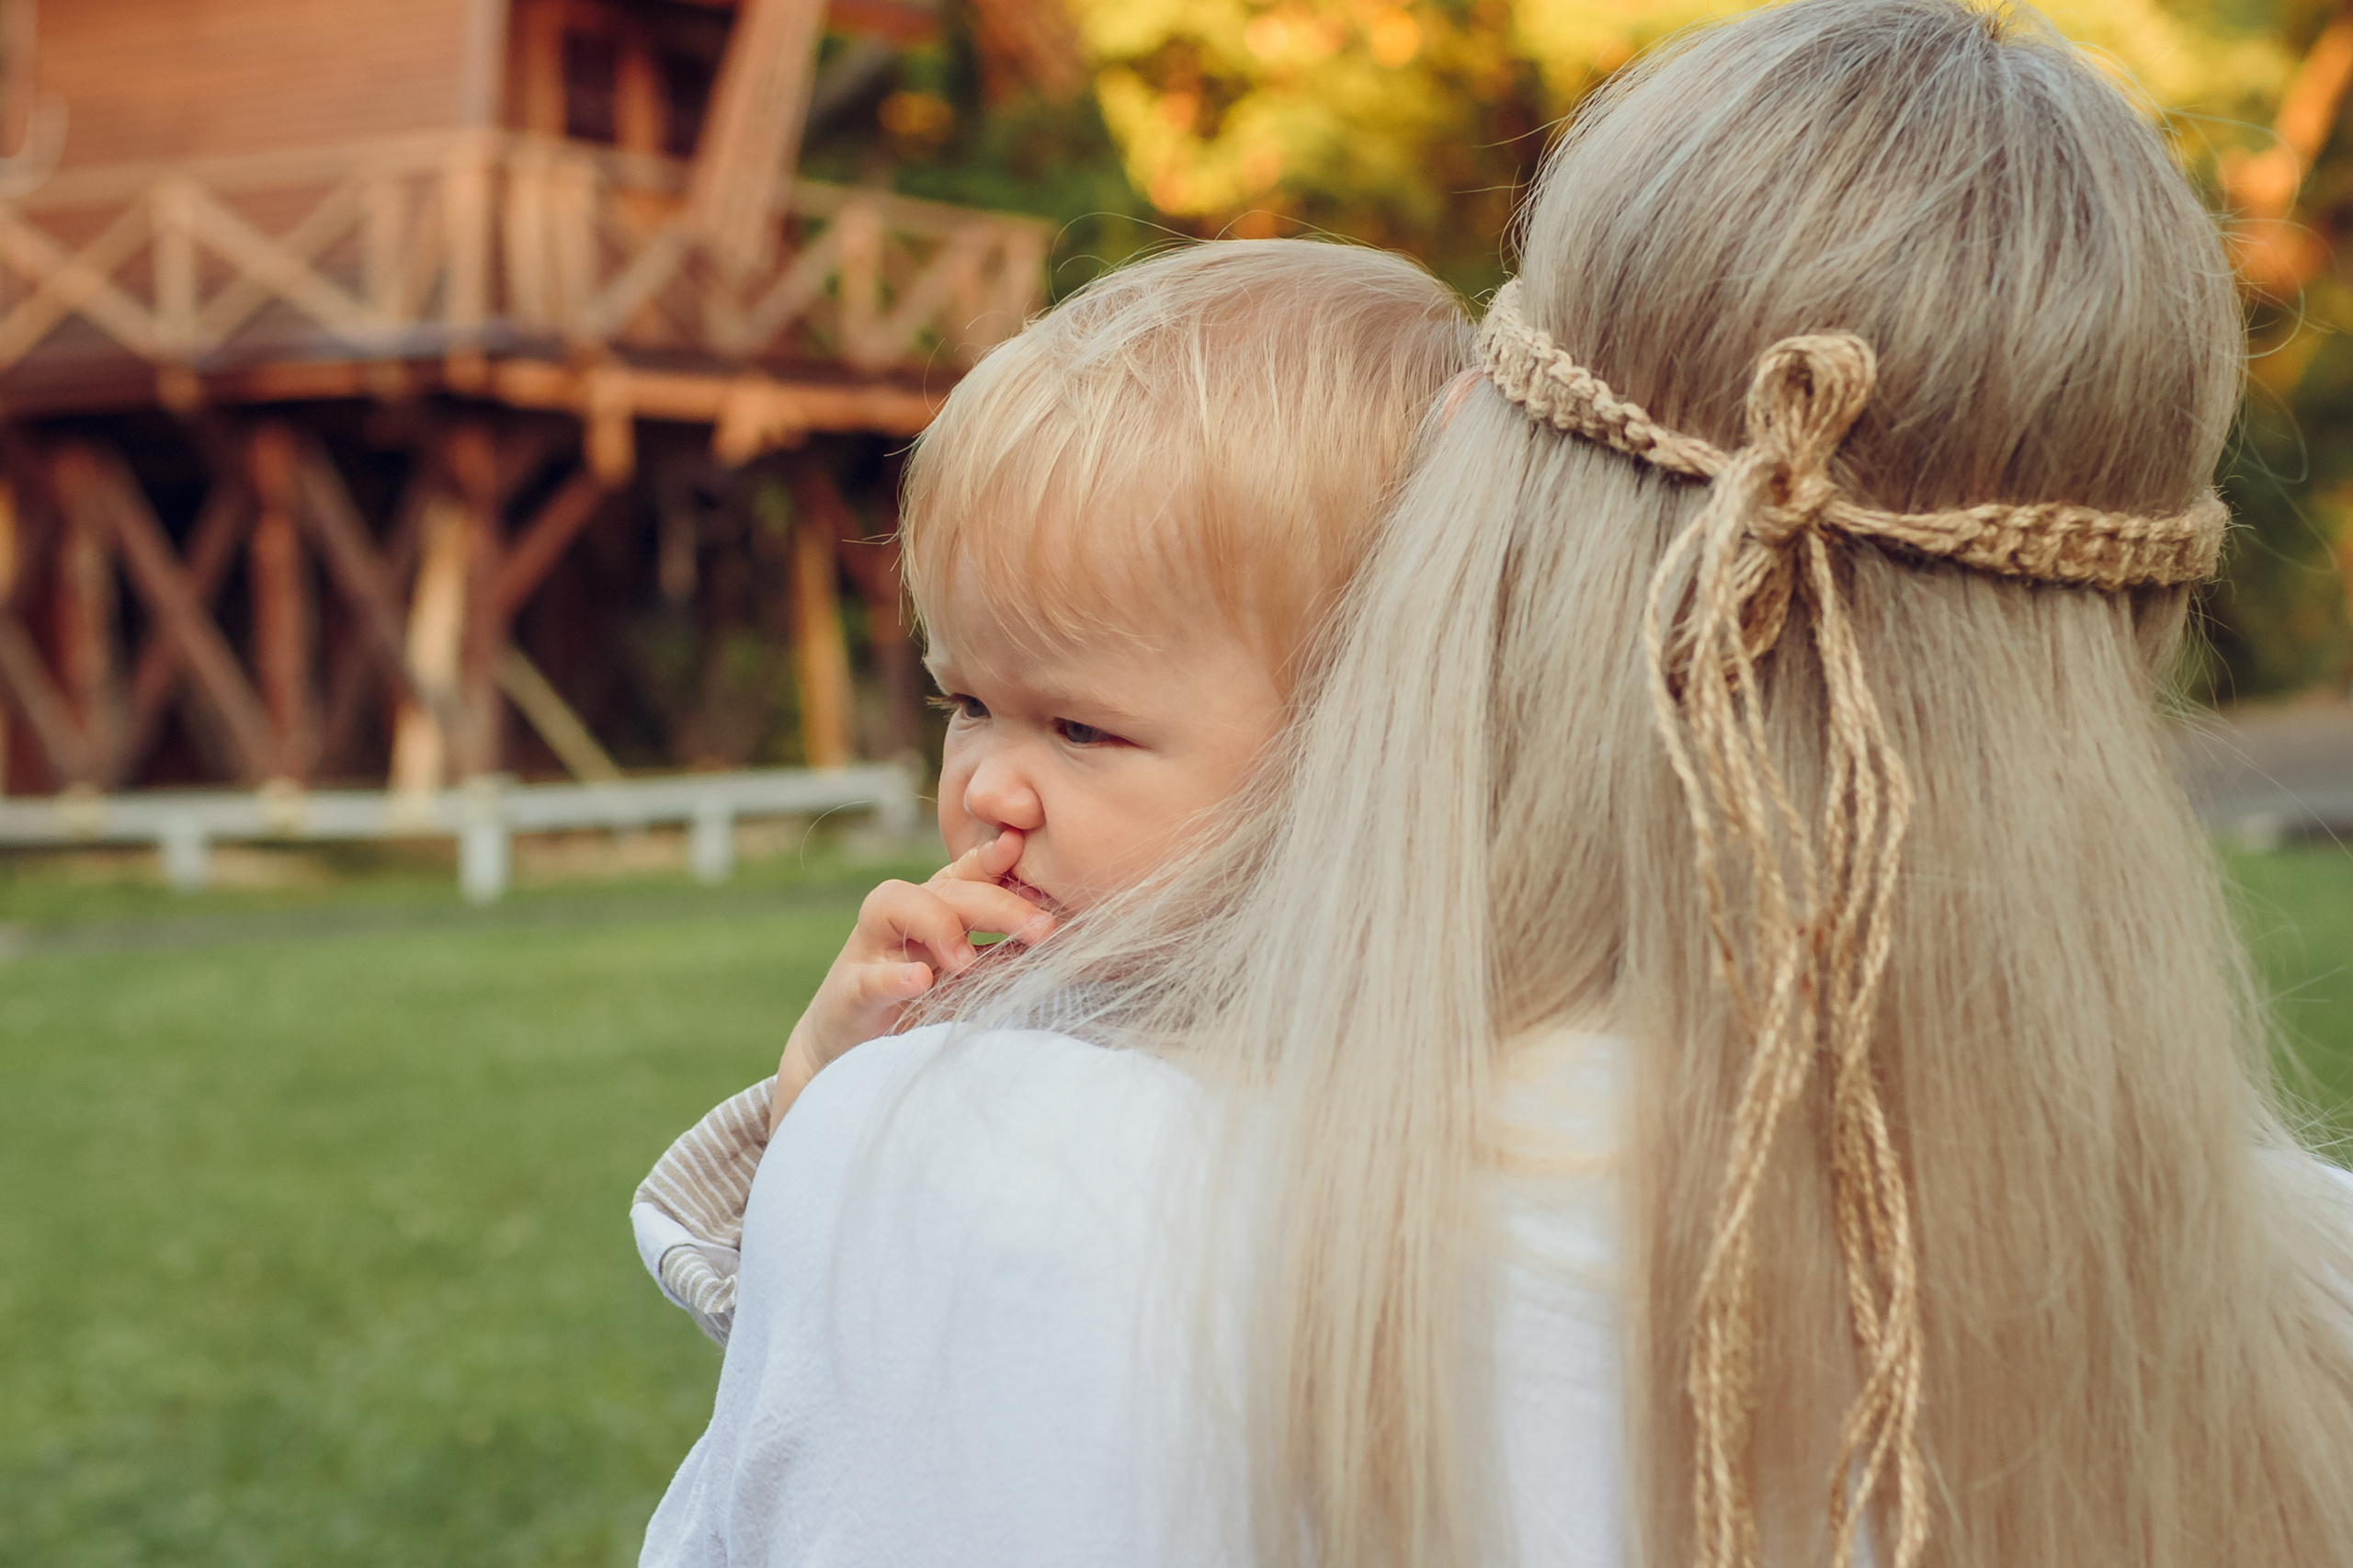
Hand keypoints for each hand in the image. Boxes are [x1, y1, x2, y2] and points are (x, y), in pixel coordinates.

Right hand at [769, 830, 1052, 1132]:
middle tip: (1042, 928)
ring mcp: (869, 952)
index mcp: (935, 909)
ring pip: (892, 906)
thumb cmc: (917, 1007)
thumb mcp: (964, 976)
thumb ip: (1001, 951)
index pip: (966, 872)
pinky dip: (892, 977)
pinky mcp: (847, 994)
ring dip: (937, 924)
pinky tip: (919, 981)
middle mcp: (900, 919)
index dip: (992, 857)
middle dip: (996, 904)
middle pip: (945, 889)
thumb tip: (1059, 934)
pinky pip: (866, 977)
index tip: (1022, 848)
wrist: (848, 1053)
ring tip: (968, 959)